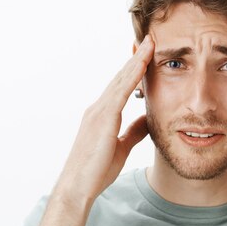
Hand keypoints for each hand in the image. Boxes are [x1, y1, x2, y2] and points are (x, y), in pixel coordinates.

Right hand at [56, 35, 154, 201]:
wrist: (77, 187)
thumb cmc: (95, 171)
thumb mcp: (121, 147)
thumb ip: (133, 131)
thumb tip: (148, 119)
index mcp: (102, 115)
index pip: (121, 86)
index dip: (133, 69)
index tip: (145, 54)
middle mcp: (98, 108)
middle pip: (120, 77)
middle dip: (135, 57)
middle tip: (148, 38)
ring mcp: (98, 111)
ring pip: (120, 79)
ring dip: (136, 60)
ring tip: (150, 42)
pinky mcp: (102, 118)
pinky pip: (120, 92)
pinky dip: (132, 75)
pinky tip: (143, 62)